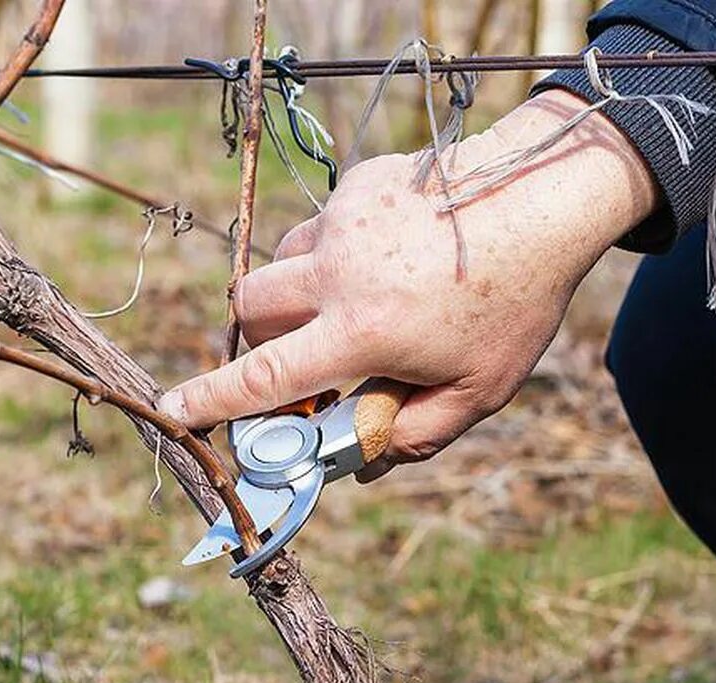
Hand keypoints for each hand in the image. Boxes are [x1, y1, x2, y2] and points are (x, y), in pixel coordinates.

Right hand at [158, 90, 657, 477]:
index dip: (212, 400)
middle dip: (259, 337)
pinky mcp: (355, 186)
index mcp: (361, 331)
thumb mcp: (479, 389)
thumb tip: (363, 464)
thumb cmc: (517, 303)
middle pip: (250, 307)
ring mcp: (342, 222)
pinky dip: (337, 253)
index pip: (266, 376)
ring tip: (362, 301)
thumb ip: (415, 434)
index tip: (172, 410)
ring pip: (283, 263)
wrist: (543, 196)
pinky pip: (321, 227)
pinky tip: (392, 256)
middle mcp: (338, 272)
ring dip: (299, 293)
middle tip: (302, 353)